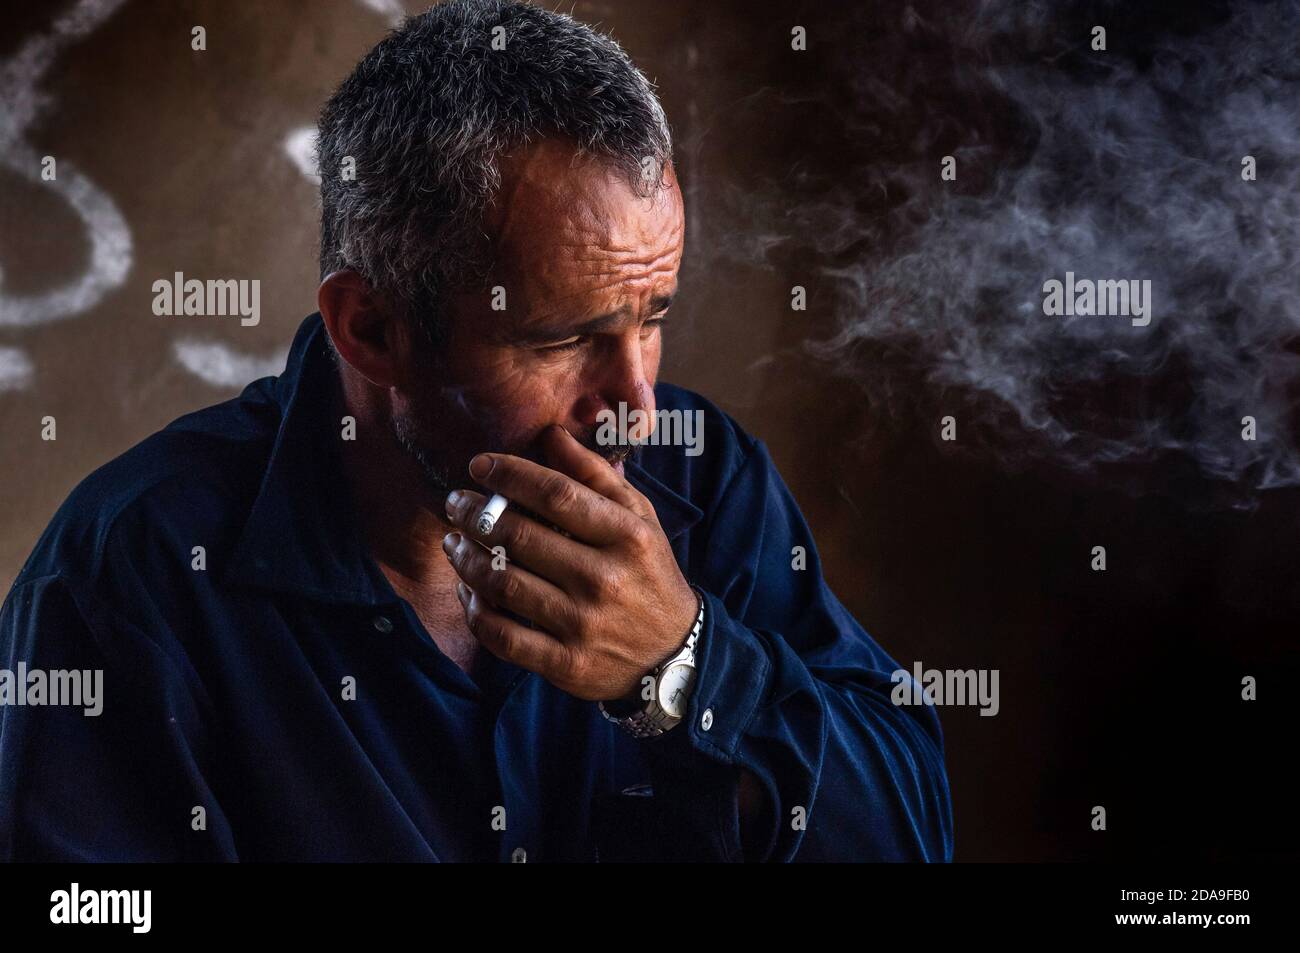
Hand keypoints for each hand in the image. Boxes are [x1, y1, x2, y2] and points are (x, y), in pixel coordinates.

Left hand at [441, 424, 698, 701]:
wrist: (674, 652)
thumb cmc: (647, 572)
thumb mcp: (639, 517)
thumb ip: (596, 475)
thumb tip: (551, 434)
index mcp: (626, 536)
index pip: (557, 493)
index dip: (510, 474)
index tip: (479, 466)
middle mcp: (605, 578)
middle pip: (520, 536)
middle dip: (475, 514)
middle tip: (456, 503)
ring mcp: (583, 624)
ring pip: (502, 583)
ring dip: (465, 558)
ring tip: (454, 541)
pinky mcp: (565, 664)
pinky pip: (502, 635)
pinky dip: (475, 610)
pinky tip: (468, 590)